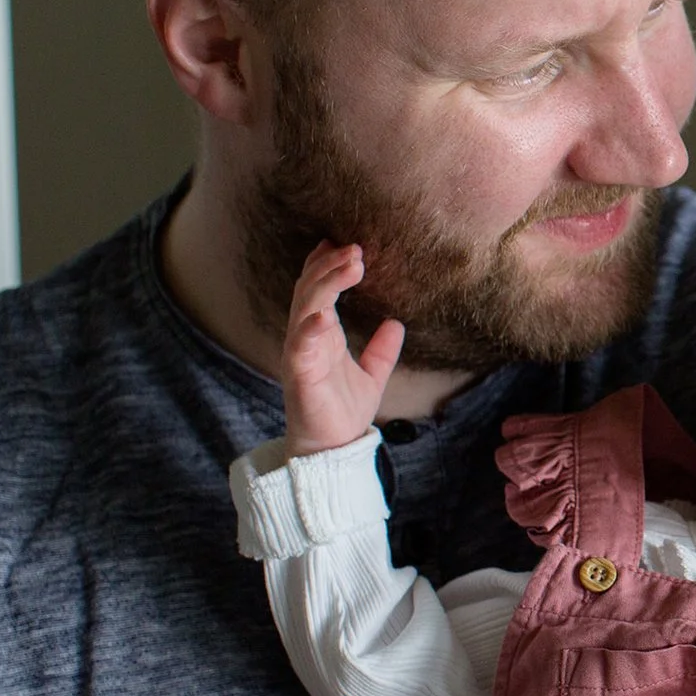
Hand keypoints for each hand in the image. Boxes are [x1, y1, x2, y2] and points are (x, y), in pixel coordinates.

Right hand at [282, 241, 402, 456]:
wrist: (332, 451)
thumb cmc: (342, 413)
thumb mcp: (372, 376)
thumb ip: (381, 351)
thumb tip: (396, 324)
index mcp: (322, 335)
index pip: (319, 290)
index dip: (329, 266)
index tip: (349, 244)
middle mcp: (307, 339)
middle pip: (311, 291)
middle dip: (330, 266)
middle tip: (355, 247)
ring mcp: (301, 355)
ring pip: (305, 309)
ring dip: (325, 284)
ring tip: (349, 264)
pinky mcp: (300, 376)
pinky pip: (300, 348)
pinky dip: (309, 329)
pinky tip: (323, 314)